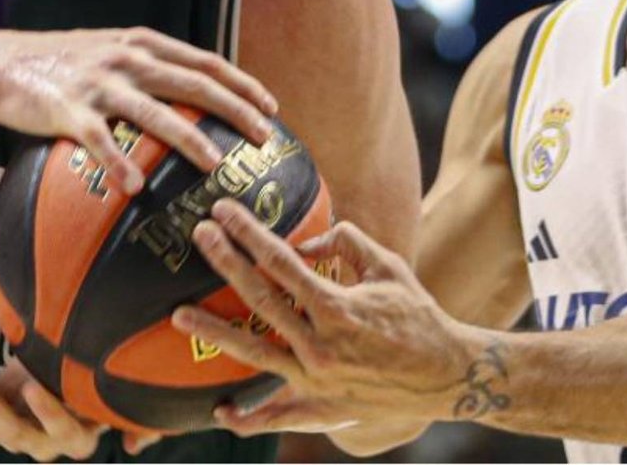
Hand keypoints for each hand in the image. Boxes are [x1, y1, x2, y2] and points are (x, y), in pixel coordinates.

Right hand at [0, 27, 278, 194]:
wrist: (2, 65)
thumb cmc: (63, 63)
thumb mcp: (112, 50)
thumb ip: (149, 64)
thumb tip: (194, 91)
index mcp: (142, 44)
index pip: (204, 61)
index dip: (241, 83)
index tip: (271, 106)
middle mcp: (127, 59)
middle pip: (193, 83)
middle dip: (235, 109)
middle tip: (263, 136)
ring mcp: (100, 84)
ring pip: (155, 113)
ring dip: (189, 139)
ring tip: (215, 164)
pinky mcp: (70, 111)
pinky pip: (100, 141)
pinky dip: (119, 163)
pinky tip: (135, 187)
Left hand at [0, 347, 161, 459]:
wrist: (69, 377)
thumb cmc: (95, 382)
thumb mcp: (114, 392)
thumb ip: (132, 416)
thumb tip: (136, 443)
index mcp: (73, 435)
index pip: (62, 430)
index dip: (47, 412)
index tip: (35, 386)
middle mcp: (38, 441)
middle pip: (11, 432)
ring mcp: (7, 431)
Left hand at [170, 201, 486, 438]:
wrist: (447, 375)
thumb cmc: (417, 314)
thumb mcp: (387, 267)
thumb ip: (346, 242)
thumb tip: (304, 242)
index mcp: (337, 306)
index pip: (280, 261)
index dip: (249, 232)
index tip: (223, 209)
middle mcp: (321, 344)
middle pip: (260, 300)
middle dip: (226, 263)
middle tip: (198, 236)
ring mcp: (317, 381)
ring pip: (254, 355)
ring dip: (214, 333)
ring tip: (179, 314)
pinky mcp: (321, 409)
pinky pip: (277, 417)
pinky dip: (248, 418)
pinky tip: (219, 412)